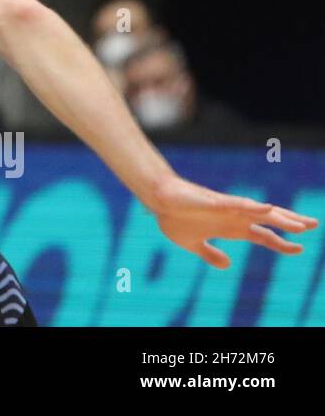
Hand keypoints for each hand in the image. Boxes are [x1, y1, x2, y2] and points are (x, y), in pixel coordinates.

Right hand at [147, 174, 317, 268]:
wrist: (157, 200)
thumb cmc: (173, 218)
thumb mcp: (193, 244)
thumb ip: (210, 254)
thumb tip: (227, 264)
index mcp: (231, 228)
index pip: (263, 236)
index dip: (282, 243)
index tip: (300, 249)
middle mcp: (234, 217)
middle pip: (269, 220)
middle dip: (292, 224)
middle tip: (315, 225)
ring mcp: (226, 208)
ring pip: (260, 212)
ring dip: (281, 218)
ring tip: (302, 224)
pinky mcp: (215, 201)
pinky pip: (237, 203)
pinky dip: (253, 206)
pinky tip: (267, 208)